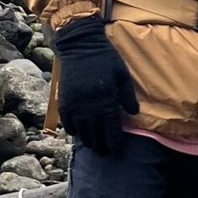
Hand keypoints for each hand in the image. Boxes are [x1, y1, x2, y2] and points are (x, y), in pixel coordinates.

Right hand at [52, 16, 138, 154]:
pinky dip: (73, 131)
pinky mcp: (63, 102)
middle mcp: (89, 107)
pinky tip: (78, 133)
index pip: (111, 129)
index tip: (116, 147)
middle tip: (105, 152)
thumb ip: (128, 95)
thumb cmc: (105, 58)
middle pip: (95, 135)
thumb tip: (133, 114)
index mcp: (106, 100)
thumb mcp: (122, 74)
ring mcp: (74, 106)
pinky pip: (67, 123)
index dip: (114, 141)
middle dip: (101, 145)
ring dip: (87, 141)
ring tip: (93, 146)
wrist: (79, 45)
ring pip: (81, 132)